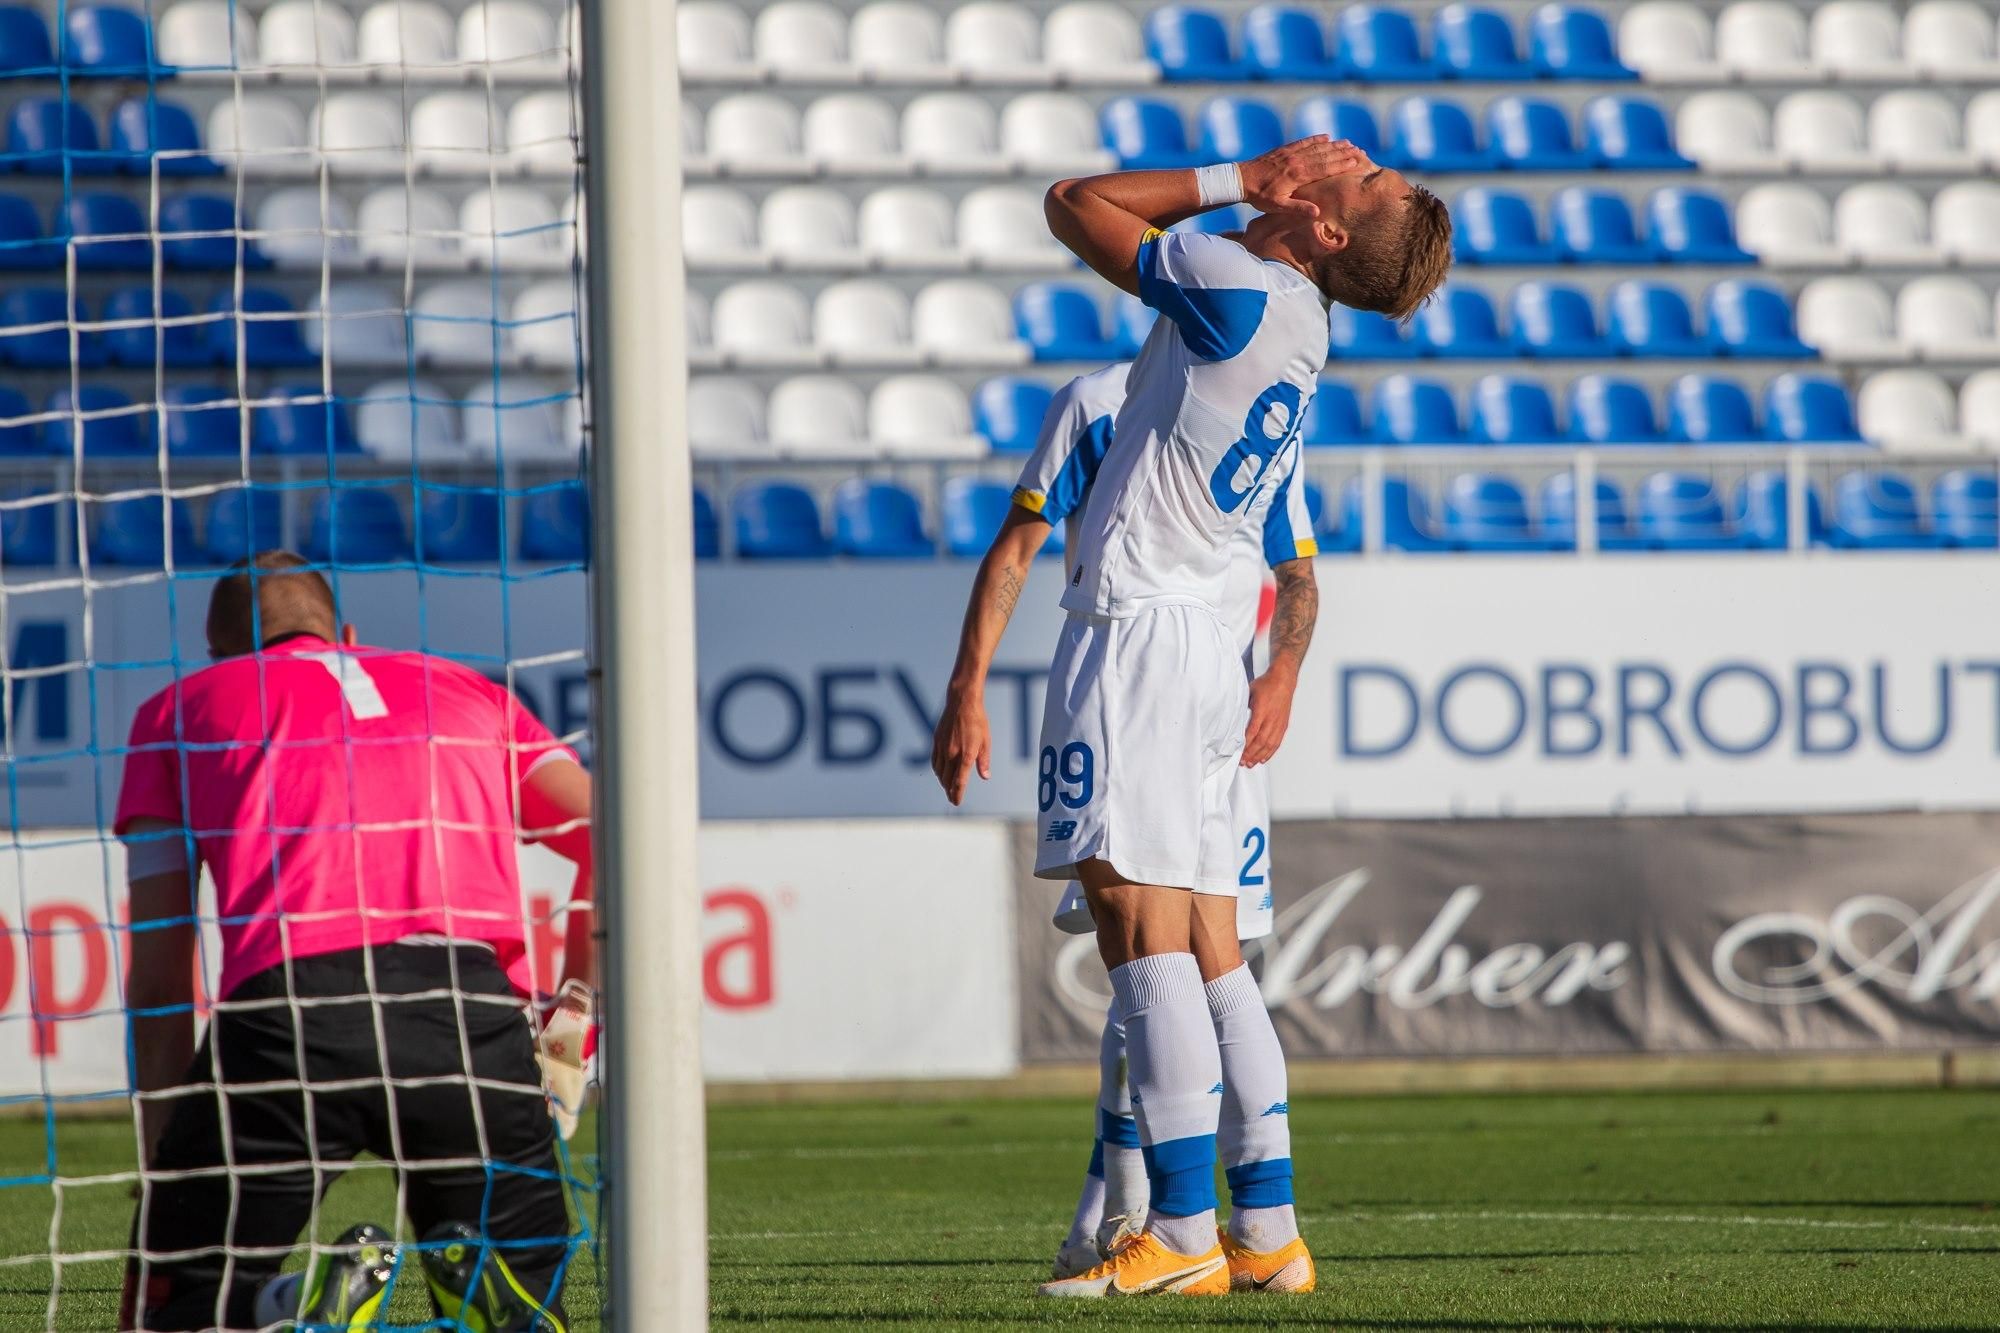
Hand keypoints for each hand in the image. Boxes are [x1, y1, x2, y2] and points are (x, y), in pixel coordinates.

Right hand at [931, 691, 990, 805]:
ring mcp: (942, 747)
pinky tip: (941, 773)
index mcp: (966, 755)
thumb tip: (985, 777)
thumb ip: (984, 761)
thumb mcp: (986, 741)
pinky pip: (934, 761)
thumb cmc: (978, 721)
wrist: (962, 702)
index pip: (960, 781)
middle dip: (950, 791)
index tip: (956, 802)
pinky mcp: (936, 741)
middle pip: (947, 780)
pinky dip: (937, 771)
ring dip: (943, 782)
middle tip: (952, 798)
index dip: (957, 794)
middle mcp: (952, 753)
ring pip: (939, 772)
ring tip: (948, 787)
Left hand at [1238, 136, 1371, 218]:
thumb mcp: (1278, 207)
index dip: (1341, 165)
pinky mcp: (1284, 150)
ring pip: (1316, 147)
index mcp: (1298, 175)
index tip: (1356, 161)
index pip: (1325, 168)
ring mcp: (1290, 153)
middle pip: (1324, 155)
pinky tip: (1325, 137)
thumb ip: (1298, 208)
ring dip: (1333, 144)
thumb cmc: (1259, 196)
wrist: (1241, 180)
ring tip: (1348, 142)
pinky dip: (1316, 139)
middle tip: (1359, 150)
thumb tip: (1317, 213)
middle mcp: (1296, 161)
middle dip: (1342, 152)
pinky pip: (1303, 142)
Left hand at [1242, 669, 1297, 766]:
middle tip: (1243, 762)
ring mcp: (1279, 723)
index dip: (1246, 744)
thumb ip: (1242, 705)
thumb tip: (1232, 717)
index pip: (1252, 731)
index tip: (1238, 752)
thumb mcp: (1250, 691)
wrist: (1284, 680)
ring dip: (1260, 756)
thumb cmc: (1266, 684)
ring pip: (1269, 744)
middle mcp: (1271, 718)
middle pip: (1261, 741)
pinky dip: (1270, 752)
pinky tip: (1264, 758)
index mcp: (1262, 710)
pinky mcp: (1283, 725)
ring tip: (1251, 764)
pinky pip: (1277, 742)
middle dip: (1251, 754)